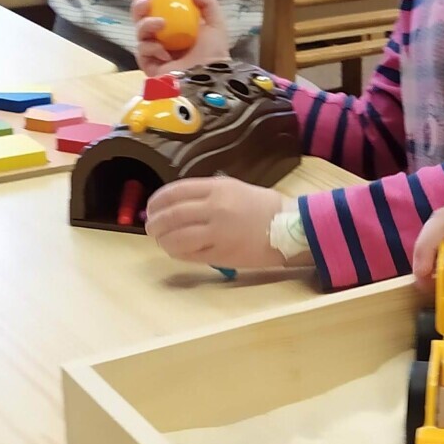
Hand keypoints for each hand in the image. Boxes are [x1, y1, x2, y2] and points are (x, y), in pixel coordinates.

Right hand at [132, 0, 229, 75]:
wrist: (211, 77)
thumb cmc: (214, 52)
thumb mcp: (215, 22)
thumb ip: (206, 1)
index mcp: (176, 27)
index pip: (156, 9)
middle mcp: (163, 38)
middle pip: (141, 19)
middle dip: (138, 8)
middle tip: (144, 1)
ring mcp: (155, 53)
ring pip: (139, 33)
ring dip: (145, 24)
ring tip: (160, 23)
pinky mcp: (149, 66)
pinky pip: (142, 51)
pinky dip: (151, 48)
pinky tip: (164, 52)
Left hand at [146, 177, 304, 272]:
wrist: (291, 229)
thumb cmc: (265, 208)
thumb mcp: (236, 189)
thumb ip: (208, 194)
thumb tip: (177, 204)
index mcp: (218, 188)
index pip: (175, 192)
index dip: (157, 201)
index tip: (152, 207)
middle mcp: (215, 208)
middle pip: (171, 215)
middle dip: (155, 222)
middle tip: (151, 227)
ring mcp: (218, 232)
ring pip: (176, 237)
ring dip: (163, 240)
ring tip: (161, 241)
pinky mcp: (222, 254)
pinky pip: (189, 254)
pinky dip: (177, 253)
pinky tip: (176, 251)